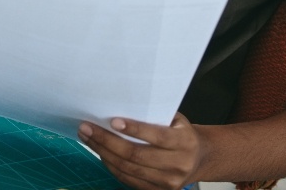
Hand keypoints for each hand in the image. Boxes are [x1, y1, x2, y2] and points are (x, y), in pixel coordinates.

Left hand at [78, 113, 203, 189]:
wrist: (199, 158)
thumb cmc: (180, 131)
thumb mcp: (175, 118)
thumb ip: (154, 114)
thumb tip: (120, 104)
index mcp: (184, 143)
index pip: (157, 137)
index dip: (135, 129)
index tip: (113, 121)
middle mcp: (178, 165)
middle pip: (136, 155)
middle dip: (107, 140)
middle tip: (87, 127)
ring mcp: (168, 183)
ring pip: (129, 169)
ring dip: (103, 153)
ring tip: (87, 137)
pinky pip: (129, 180)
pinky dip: (111, 166)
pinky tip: (100, 152)